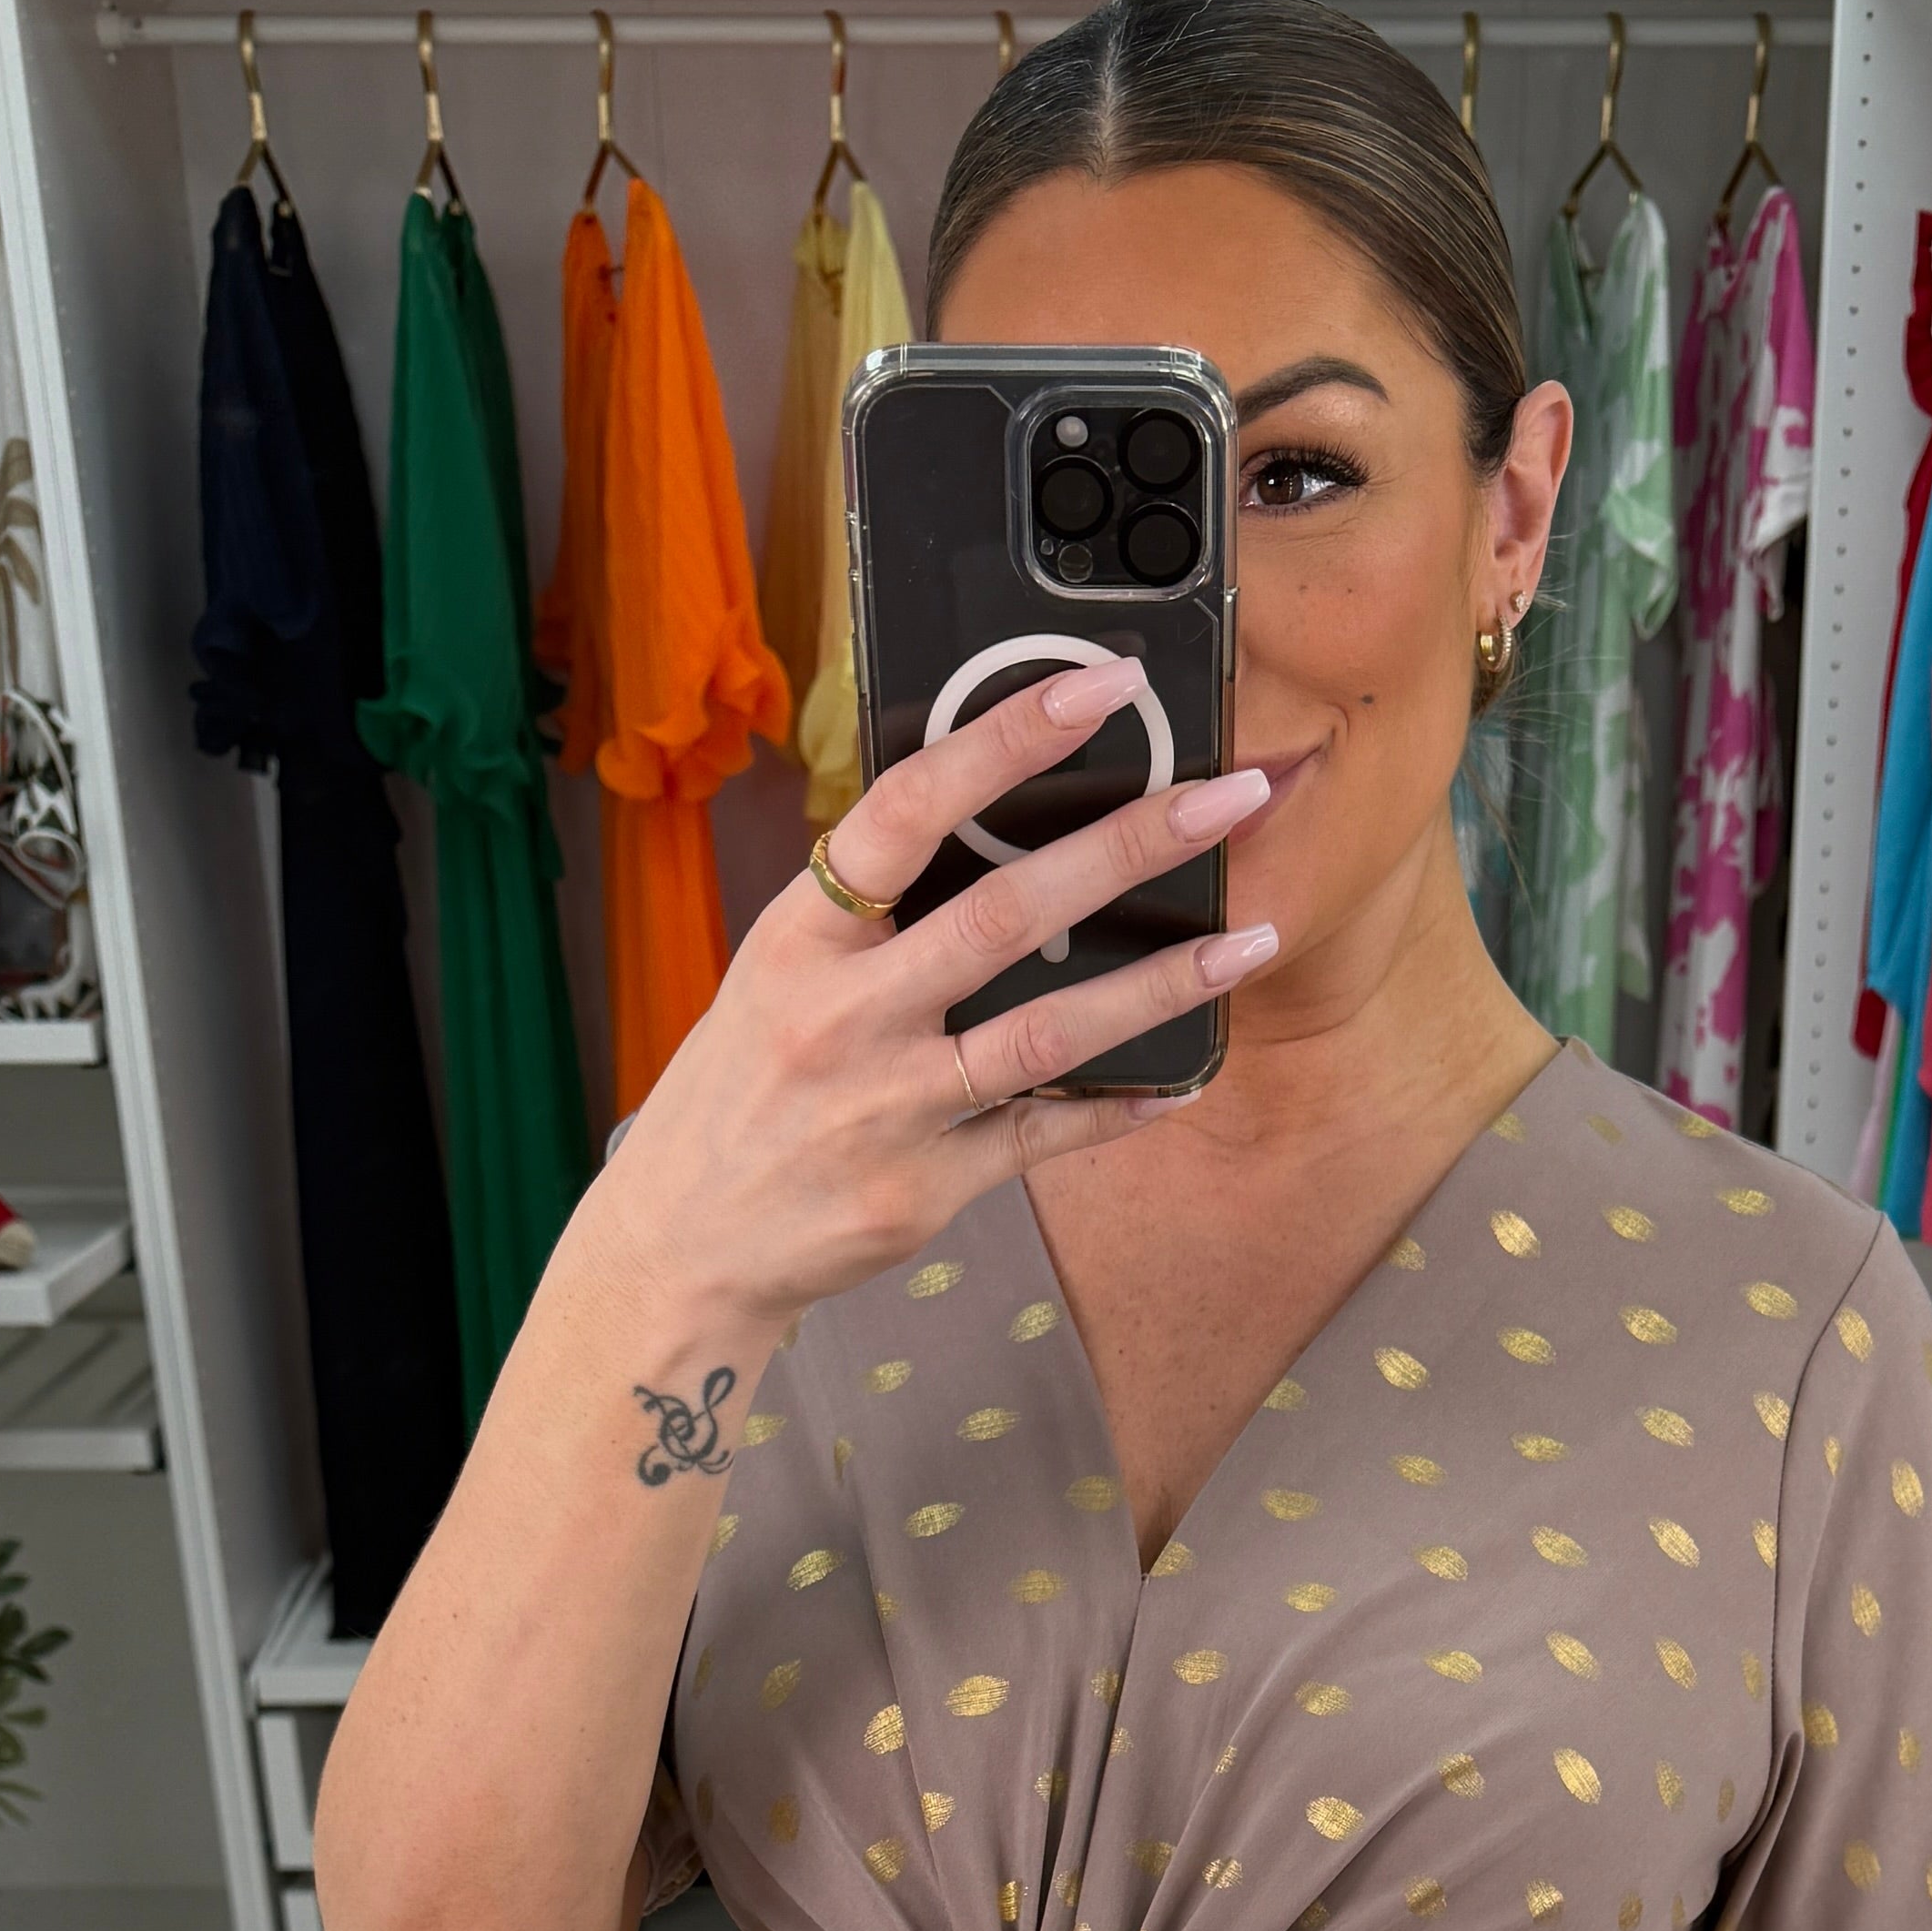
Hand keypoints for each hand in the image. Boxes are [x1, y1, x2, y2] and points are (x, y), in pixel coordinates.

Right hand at [591, 659, 1277, 1343]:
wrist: (683, 1242)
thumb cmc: (740, 1091)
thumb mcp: (776, 973)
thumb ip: (867, 908)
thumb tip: (985, 820)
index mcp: (802, 936)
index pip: (909, 807)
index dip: (1008, 739)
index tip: (1101, 688)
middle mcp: (844, 1015)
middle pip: (1005, 912)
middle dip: (1127, 846)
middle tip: (1229, 800)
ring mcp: (888, 1108)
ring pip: (1046, 1033)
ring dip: (1159, 984)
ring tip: (1248, 942)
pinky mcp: (924, 1189)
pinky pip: (1044, 1138)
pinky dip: (1117, 1107)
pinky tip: (1181, 1079)